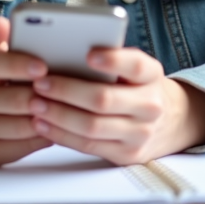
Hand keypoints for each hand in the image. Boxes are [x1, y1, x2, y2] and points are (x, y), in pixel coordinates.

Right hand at [0, 17, 52, 167]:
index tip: (44, 65)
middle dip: (43, 94)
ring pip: (21, 126)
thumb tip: (4, 23)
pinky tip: (54, 124)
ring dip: (47, 116)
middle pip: (12, 99)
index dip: (19, 64)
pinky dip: (42, 135)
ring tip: (67, 106)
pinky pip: (22, 147)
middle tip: (67, 88)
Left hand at [26, 48, 204, 165]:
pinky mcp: (126, 154)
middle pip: (104, 99)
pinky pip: (88, 145)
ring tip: (35, 103)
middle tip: (40, 82)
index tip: (88, 53)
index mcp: (152, 75)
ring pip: (92, 126)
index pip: (136, 65)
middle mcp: (150, 106)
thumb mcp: (135, 69)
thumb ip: (110, 61)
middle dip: (66, 91)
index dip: (113, 59)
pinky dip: (61, 134)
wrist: (169, 122)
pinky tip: (42, 124)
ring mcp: (140, 134)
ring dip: (58, 115)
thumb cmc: (138, 87)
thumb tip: (64, 50)